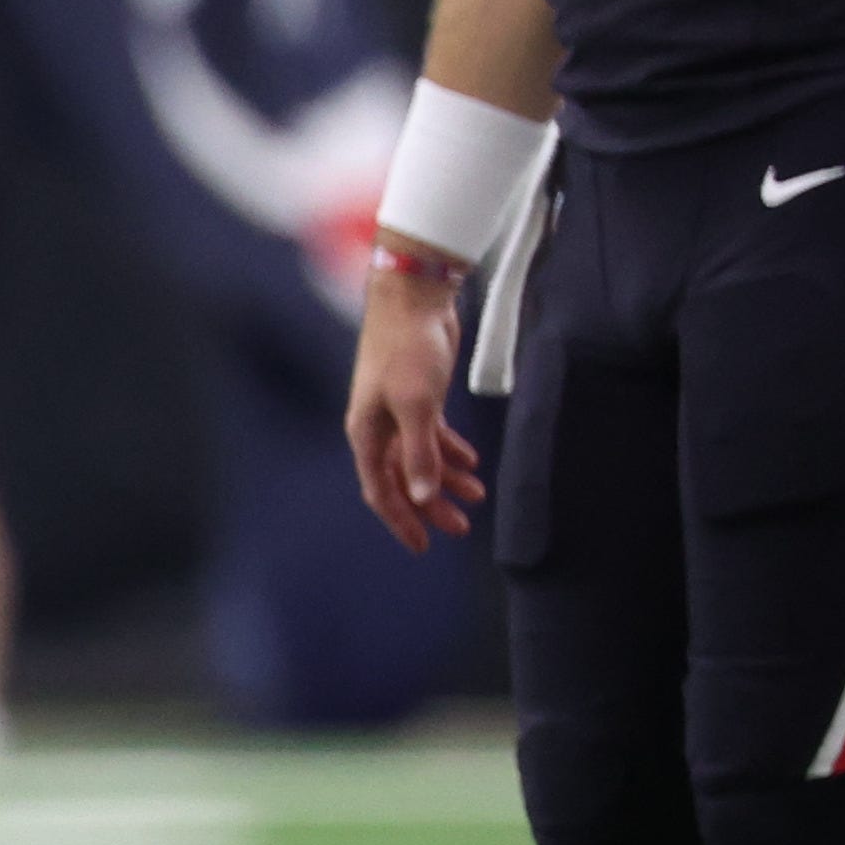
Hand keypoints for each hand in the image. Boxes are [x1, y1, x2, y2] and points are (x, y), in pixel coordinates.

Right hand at [346, 256, 486, 552]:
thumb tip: (421, 493)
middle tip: (462, 526)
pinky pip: (432, 436)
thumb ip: (420, 452)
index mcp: (367, 434)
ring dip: (446, 479)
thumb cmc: (407, 350)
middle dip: (430, 505)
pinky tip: (471, 462)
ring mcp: (398, 412)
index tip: (424, 545)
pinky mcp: (418, 396)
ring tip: (478, 494)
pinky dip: (450, 452)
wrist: (412, 299)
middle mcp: (378, 428)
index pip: (380, 490)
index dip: (402, 520)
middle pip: (402, 479)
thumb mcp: (417, 405)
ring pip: (420, 459)